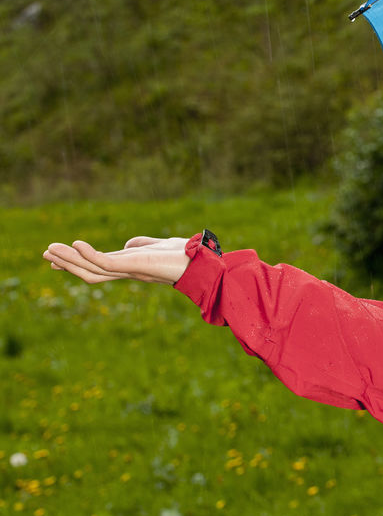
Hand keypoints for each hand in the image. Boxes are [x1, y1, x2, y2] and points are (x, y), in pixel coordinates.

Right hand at [43, 236, 192, 285]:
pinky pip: (105, 263)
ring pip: (91, 270)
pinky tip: (75, 244)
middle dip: (68, 263)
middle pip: (90, 271)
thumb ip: (142, 245)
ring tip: (50, 249)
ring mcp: (130, 270)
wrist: (203, 263)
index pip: (98, 267)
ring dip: (70, 259)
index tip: (58, 257)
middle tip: (46, 254)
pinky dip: (89, 255)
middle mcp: (127, 271)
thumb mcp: (159, 246)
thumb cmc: (185, 255)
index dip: (78, 262)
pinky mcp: (134, 266)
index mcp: (130, 267)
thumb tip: (127, 245)